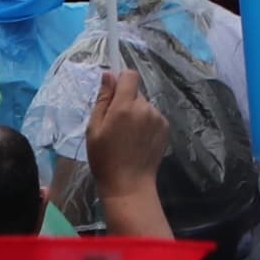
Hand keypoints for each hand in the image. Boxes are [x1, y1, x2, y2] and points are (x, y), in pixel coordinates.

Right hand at [82, 68, 170, 210]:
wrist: (128, 184)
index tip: (113, 96)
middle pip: (136, 92)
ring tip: (127, 136)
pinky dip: (146, 123)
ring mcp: (158, 118)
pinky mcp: (165, 128)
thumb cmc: (104, 158)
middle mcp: (145, 108)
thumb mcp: (94, 128)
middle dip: (126, 102)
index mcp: (125, 106)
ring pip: (145, 105)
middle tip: (115, 124)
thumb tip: (108, 74)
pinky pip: (153, 116)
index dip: (121, 81)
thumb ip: (103, 99)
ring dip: (137, 113)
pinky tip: (138, 141)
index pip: (130, 75)